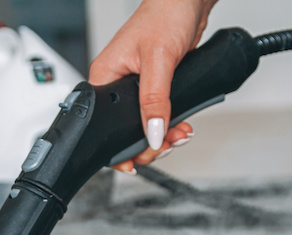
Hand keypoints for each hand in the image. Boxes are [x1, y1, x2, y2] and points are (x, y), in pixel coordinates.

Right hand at [89, 0, 217, 172]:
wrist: (187, 1)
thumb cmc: (165, 14)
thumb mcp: (159, 61)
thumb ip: (154, 100)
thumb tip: (151, 132)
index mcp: (104, 78)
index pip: (104, 125)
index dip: (120, 148)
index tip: (136, 161)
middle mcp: (116, 85)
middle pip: (125, 132)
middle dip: (148, 144)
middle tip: (165, 145)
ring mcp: (135, 88)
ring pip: (143, 126)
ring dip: (163, 136)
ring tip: (179, 134)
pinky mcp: (153, 88)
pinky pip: (157, 115)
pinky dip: (170, 125)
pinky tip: (181, 126)